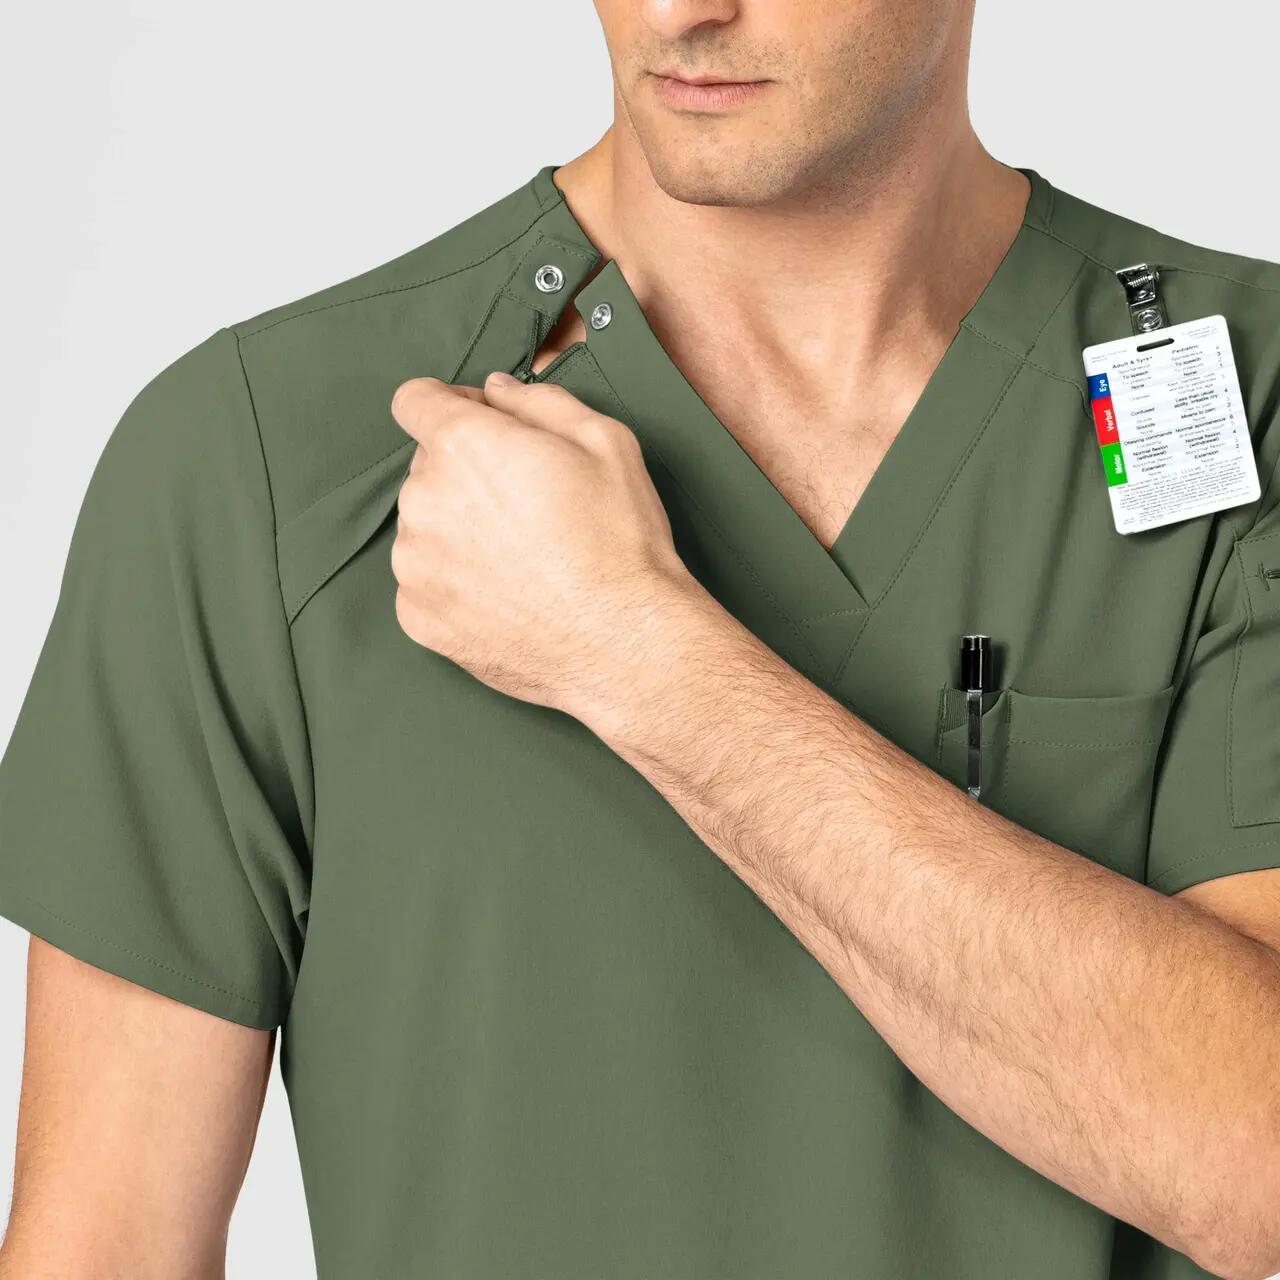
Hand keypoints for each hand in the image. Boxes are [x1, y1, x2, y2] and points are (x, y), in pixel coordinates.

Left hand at [390, 370, 696, 718]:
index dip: (451, 405)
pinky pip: (426, 584)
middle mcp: (423, 500)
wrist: (623, 643)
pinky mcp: (418, 617)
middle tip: (527, 504)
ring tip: (521, 558)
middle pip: (426, 468)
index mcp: (462, 445)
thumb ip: (538, 402)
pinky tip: (508, 594)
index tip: (483, 427)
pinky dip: (457, 584)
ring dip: (459, 531)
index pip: (414, 400)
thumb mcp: (604, 441)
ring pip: (425, 527)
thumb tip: (495, 391)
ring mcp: (415, 565)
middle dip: (467, 474)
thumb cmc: (619, 540)